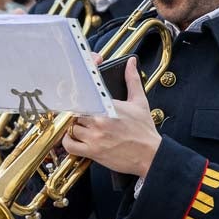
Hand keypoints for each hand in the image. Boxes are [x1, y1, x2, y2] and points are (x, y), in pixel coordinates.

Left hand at [60, 56, 161, 177]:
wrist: (150, 155)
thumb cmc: (144, 131)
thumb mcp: (140, 102)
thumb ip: (132, 80)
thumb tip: (131, 63)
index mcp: (110, 105)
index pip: (85, 93)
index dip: (78, 91)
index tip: (78, 93)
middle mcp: (100, 120)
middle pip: (75, 110)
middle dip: (78, 111)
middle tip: (82, 112)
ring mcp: (95, 136)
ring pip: (71, 126)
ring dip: (74, 125)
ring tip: (81, 125)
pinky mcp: (92, 151)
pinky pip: (69, 145)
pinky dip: (67, 141)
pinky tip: (74, 137)